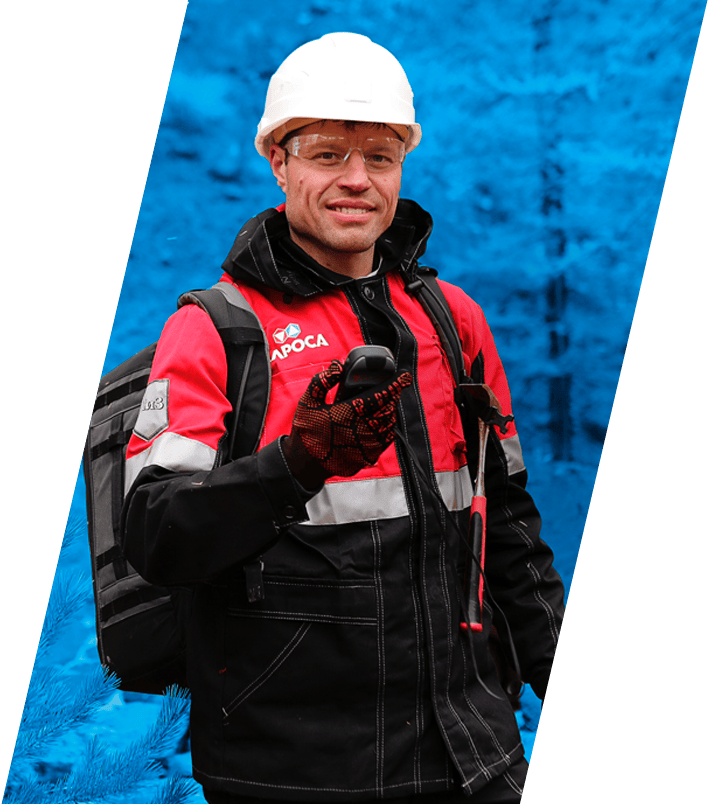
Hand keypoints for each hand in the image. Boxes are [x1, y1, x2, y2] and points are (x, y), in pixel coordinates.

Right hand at [283, 360, 412, 487]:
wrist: (305, 464)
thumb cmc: (307, 430)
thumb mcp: (307, 402)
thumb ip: (321, 382)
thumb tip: (338, 367)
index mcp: (346, 414)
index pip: (377, 396)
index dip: (393, 385)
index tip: (404, 376)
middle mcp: (359, 430)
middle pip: (387, 409)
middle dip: (393, 396)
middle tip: (394, 387)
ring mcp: (366, 445)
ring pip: (389, 423)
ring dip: (391, 410)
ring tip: (388, 402)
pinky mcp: (368, 456)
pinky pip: (386, 439)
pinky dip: (388, 426)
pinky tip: (382, 420)